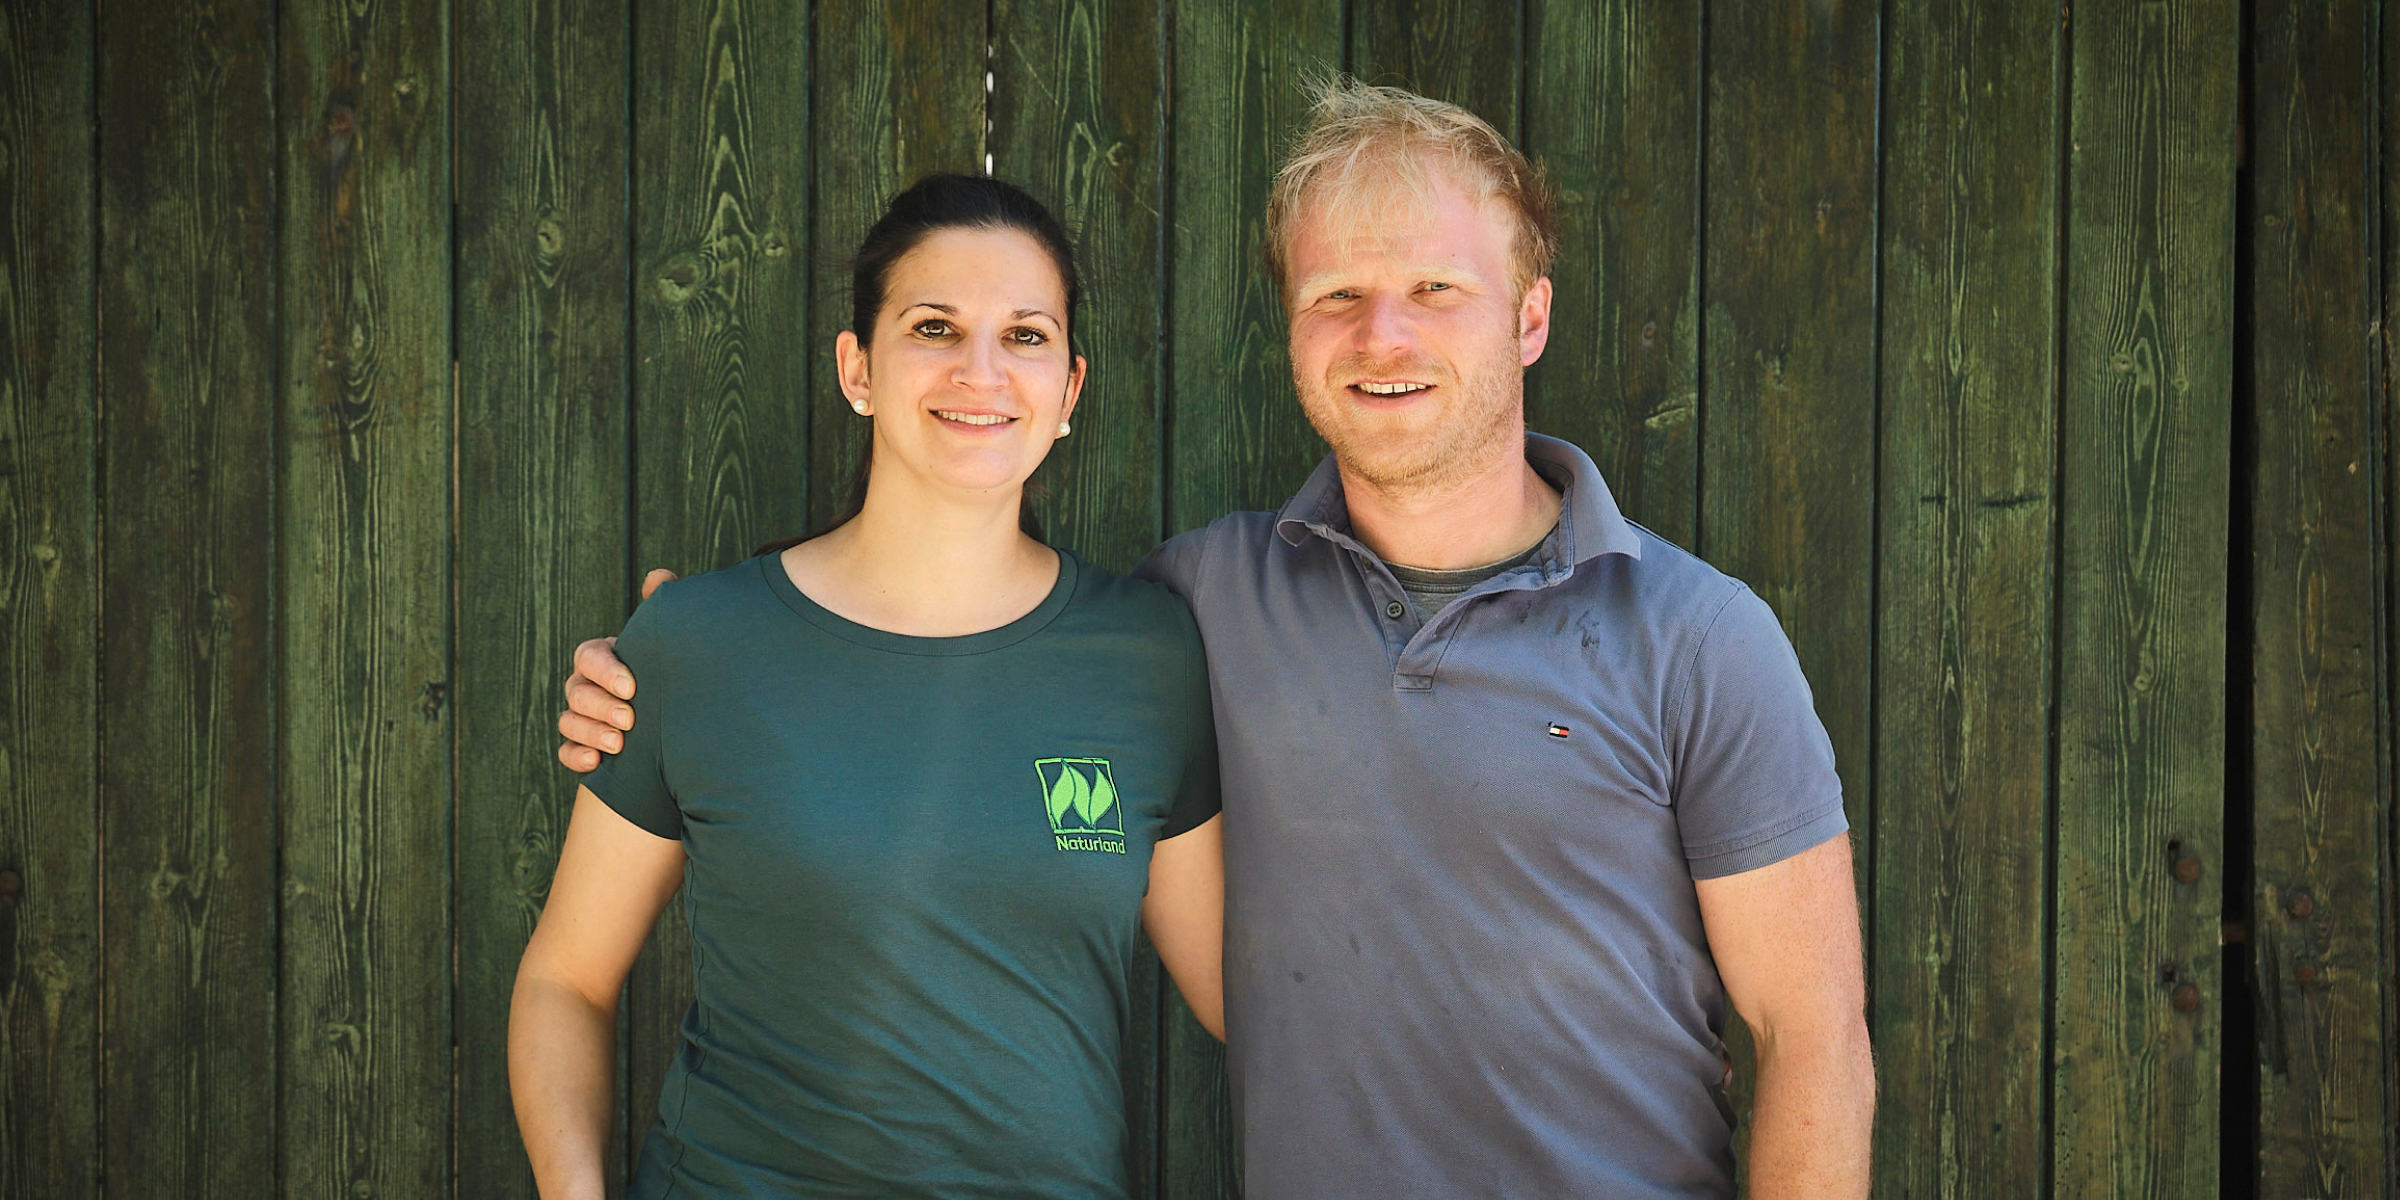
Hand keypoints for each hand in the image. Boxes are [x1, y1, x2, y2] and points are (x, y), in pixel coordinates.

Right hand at [556, 569, 677, 771]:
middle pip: (576, 692)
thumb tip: (659, 576)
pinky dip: (577, 757)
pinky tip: (596, 764)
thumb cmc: (668, 671)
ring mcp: (581, 717)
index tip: (633, 686)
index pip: (589, 656)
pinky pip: (566, 752)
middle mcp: (586, 685)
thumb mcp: (666, 643)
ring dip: (590, 733)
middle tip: (629, 719)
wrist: (678, 717)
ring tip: (619, 745)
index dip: (606, 670)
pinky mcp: (583, 747)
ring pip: (568, 722)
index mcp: (603, 657)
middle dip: (600, 706)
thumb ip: (661, 609)